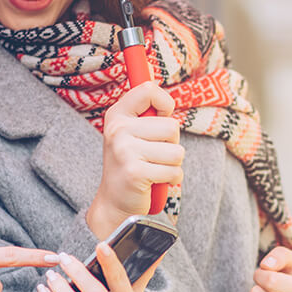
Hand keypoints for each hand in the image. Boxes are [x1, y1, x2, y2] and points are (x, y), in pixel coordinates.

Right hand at [87, 82, 183, 238]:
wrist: (114, 201)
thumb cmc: (132, 163)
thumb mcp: (132, 133)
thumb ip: (148, 114)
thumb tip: (168, 100)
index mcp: (117, 115)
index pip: (148, 90)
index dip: (165, 104)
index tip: (162, 118)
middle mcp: (118, 130)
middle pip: (172, 127)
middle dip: (172, 144)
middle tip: (154, 155)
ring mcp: (125, 151)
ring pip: (177, 151)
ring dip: (173, 164)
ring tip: (154, 168)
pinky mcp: (135, 172)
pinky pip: (174, 171)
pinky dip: (171, 179)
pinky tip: (155, 181)